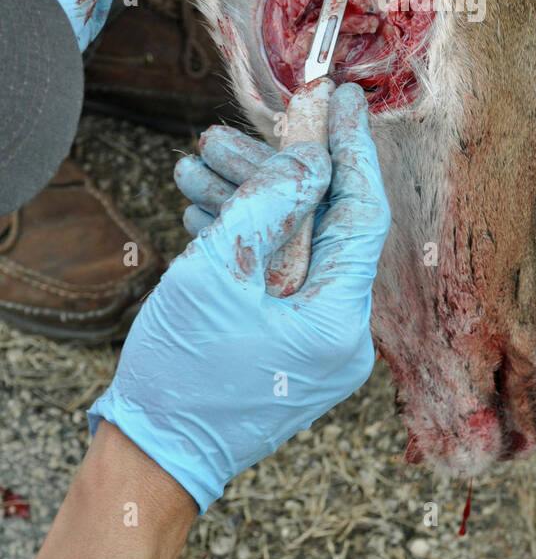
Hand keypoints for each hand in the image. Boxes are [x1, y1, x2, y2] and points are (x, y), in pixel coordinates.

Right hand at [88, 84, 389, 511]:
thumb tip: (313, 160)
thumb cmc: (180, 375)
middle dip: (271, 173)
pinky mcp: (285, 346)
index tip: (340, 96)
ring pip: (290, 246)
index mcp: (340, 319)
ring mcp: (313, 342)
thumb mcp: (217, 273)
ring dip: (246, 202)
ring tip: (194, 164)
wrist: (149, 461)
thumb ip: (269, 206)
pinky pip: (275, 276)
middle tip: (224, 134)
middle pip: (319, 224)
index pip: (362, 212)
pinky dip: (243, 240)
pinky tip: (202, 208)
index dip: (350, 147)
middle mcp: (340, 332)